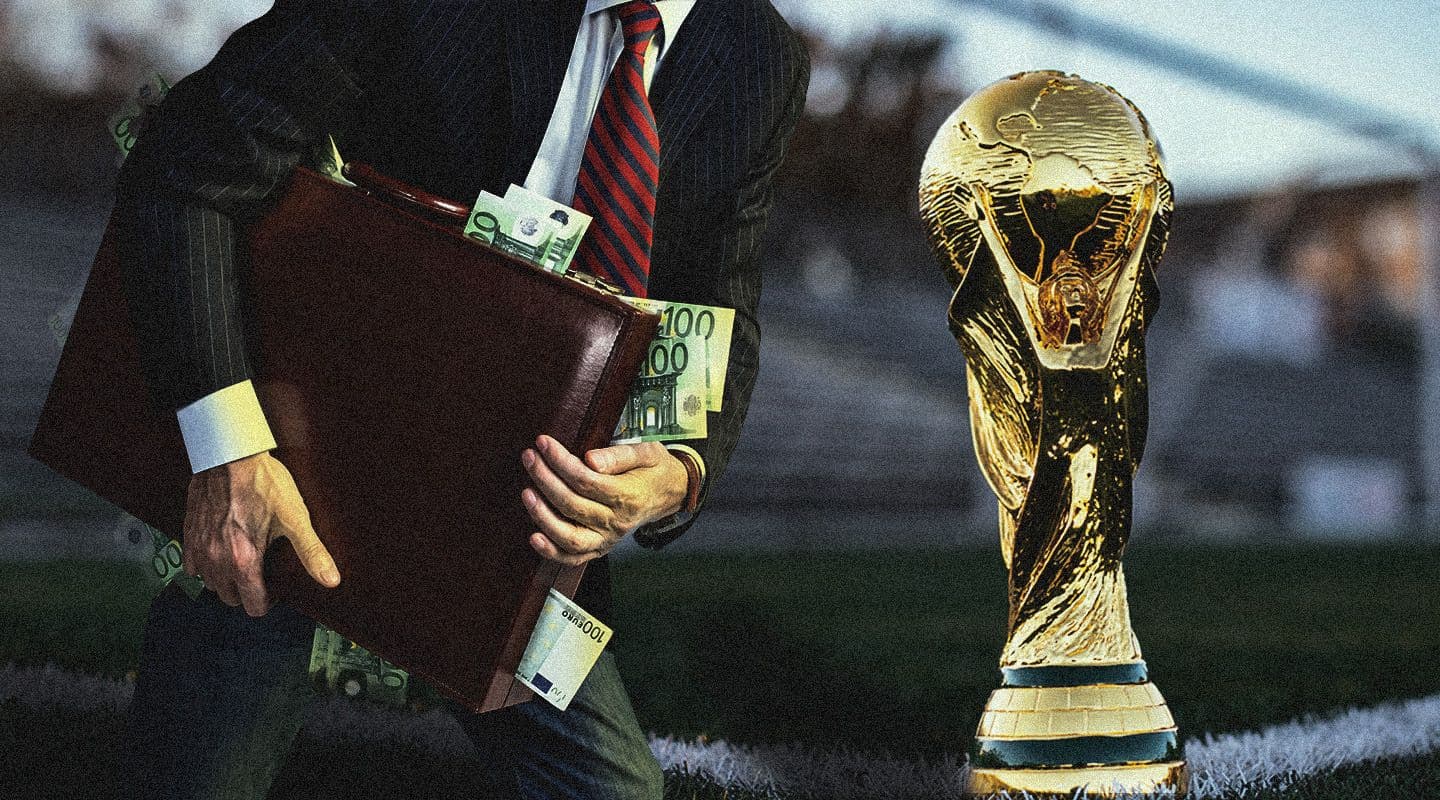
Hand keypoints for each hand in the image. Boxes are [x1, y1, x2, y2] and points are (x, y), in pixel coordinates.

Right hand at [182, 451, 339, 616]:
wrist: (230, 456)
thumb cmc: (263, 484)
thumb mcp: (295, 518)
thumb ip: (311, 553)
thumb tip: (331, 580)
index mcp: (244, 561)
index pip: (253, 605)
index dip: (268, 601)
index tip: (276, 589)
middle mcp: (217, 561)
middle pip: (230, 598)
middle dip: (247, 592)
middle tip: (261, 575)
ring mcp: (199, 549)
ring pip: (211, 583)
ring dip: (226, 580)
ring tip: (243, 563)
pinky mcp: (188, 534)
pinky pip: (192, 566)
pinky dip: (205, 565)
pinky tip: (220, 552)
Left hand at [520, 435, 688, 564]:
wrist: (670, 494)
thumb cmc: (655, 470)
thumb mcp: (647, 453)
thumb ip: (619, 455)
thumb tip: (590, 459)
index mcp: (628, 495)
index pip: (586, 480)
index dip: (560, 461)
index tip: (544, 443)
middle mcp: (617, 521)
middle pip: (572, 504)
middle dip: (545, 479)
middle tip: (529, 458)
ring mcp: (607, 538)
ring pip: (569, 535)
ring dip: (542, 516)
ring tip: (526, 493)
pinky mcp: (600, 548)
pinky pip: (573, 557)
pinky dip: (551, 551)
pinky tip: (534, 537)